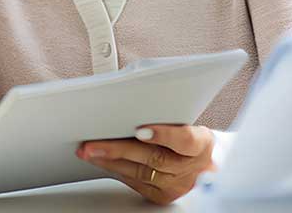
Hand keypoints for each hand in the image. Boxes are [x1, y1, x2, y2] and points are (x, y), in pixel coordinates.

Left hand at [77, 124, 214, 204]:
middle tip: (94, 143)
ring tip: (88, 150)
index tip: (140, 129)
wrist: (203, 165)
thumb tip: (131, 96)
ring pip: (139, 173)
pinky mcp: (161, 196)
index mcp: (200, 144)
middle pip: (154, 158)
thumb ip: (166, 114)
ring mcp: (176, 185)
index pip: (184, 139)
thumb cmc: (188, 136)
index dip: (163, 134)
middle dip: (119, 149)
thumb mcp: (187, 122)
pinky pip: (134, 183)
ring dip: (109, 160)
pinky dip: (115, 170)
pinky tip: (100, 160)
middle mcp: (191, 168)